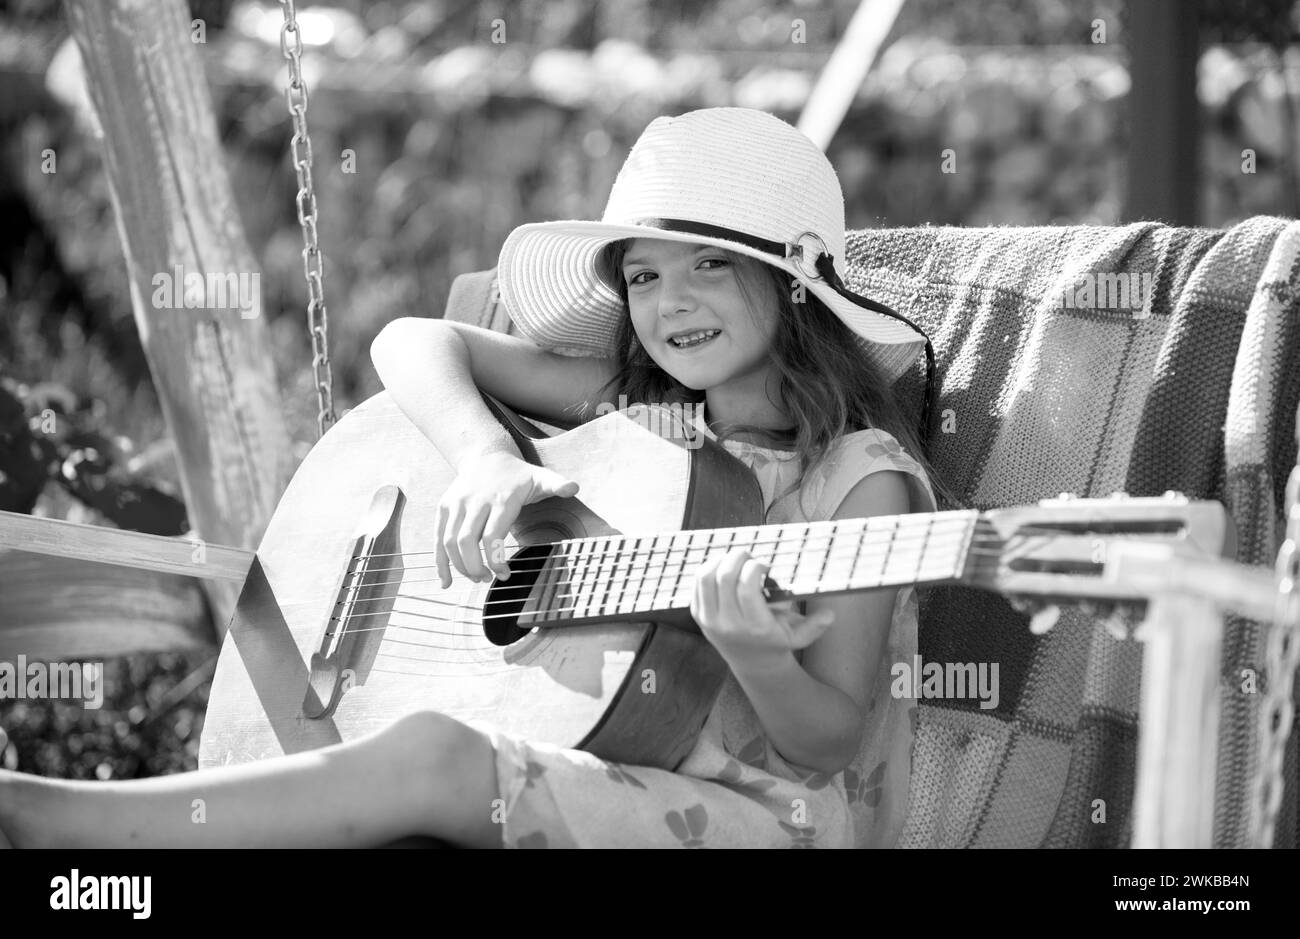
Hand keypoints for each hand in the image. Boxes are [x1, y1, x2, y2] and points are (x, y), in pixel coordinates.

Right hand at [435, 450, 577, 586]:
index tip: (505, 575)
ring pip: (449, 541)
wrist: (486, 454)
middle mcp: (475, 501)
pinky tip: (446, 581)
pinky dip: (440, 562)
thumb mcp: (540, 477)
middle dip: (475, 567)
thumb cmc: (517, 474)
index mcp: (500, 499)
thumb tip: (575, 487)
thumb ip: (556, 484)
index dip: (495, 560)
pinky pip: (438, 537)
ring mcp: (456, 503)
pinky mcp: (444, 506)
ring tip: (476, 578)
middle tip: (488, 579)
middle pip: (466, 541)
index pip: (492, 537)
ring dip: (460, 566)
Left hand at [690, 548, 834, 671]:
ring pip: (706, 578)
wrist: (752, 663)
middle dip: (737, 558)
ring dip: (720, 560)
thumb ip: (816, 626)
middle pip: (724, 577)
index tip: (764, 565)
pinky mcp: (699, 617)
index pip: (746, 587)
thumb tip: (830, 615)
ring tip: (735, 559)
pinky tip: (723, 567)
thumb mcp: (799, 637)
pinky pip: (697, 585)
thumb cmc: (778, 642)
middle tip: (748, 555)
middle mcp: (730, 625)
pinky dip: (709, 569)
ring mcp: (710, 621)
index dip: (754, 567)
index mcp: (756, 627)